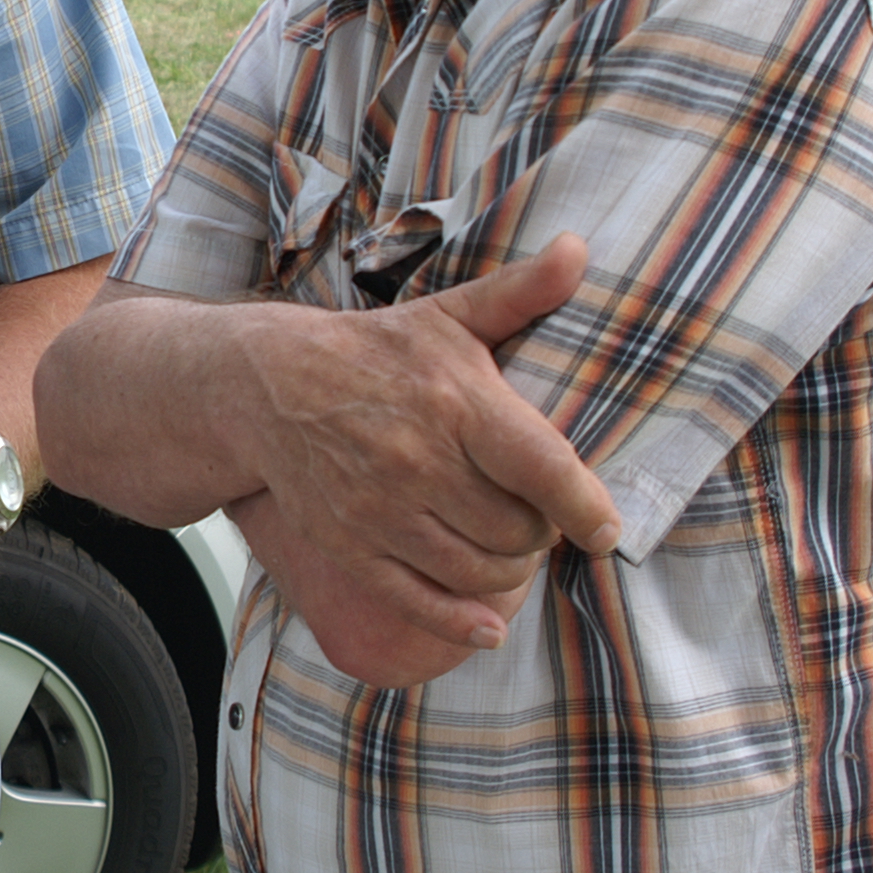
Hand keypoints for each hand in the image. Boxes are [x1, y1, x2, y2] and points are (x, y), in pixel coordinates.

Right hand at [229, 238, 617, 677]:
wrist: (267, 384)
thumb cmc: (374, 351)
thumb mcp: (447, 317)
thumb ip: (519, 293)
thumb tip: (580, 248)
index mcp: (456, 402)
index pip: (542, 468)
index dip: (585, 507)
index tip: (606, 530)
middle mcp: (420, 461)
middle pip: (517, 532)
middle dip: (541, 534)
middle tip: (536, 518)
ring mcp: (382, 511)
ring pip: (477, 571)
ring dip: (508, 571)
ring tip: (508, 547)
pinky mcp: (352, 546)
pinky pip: (418, 601)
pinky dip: (462, 623)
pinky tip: (487, 624)